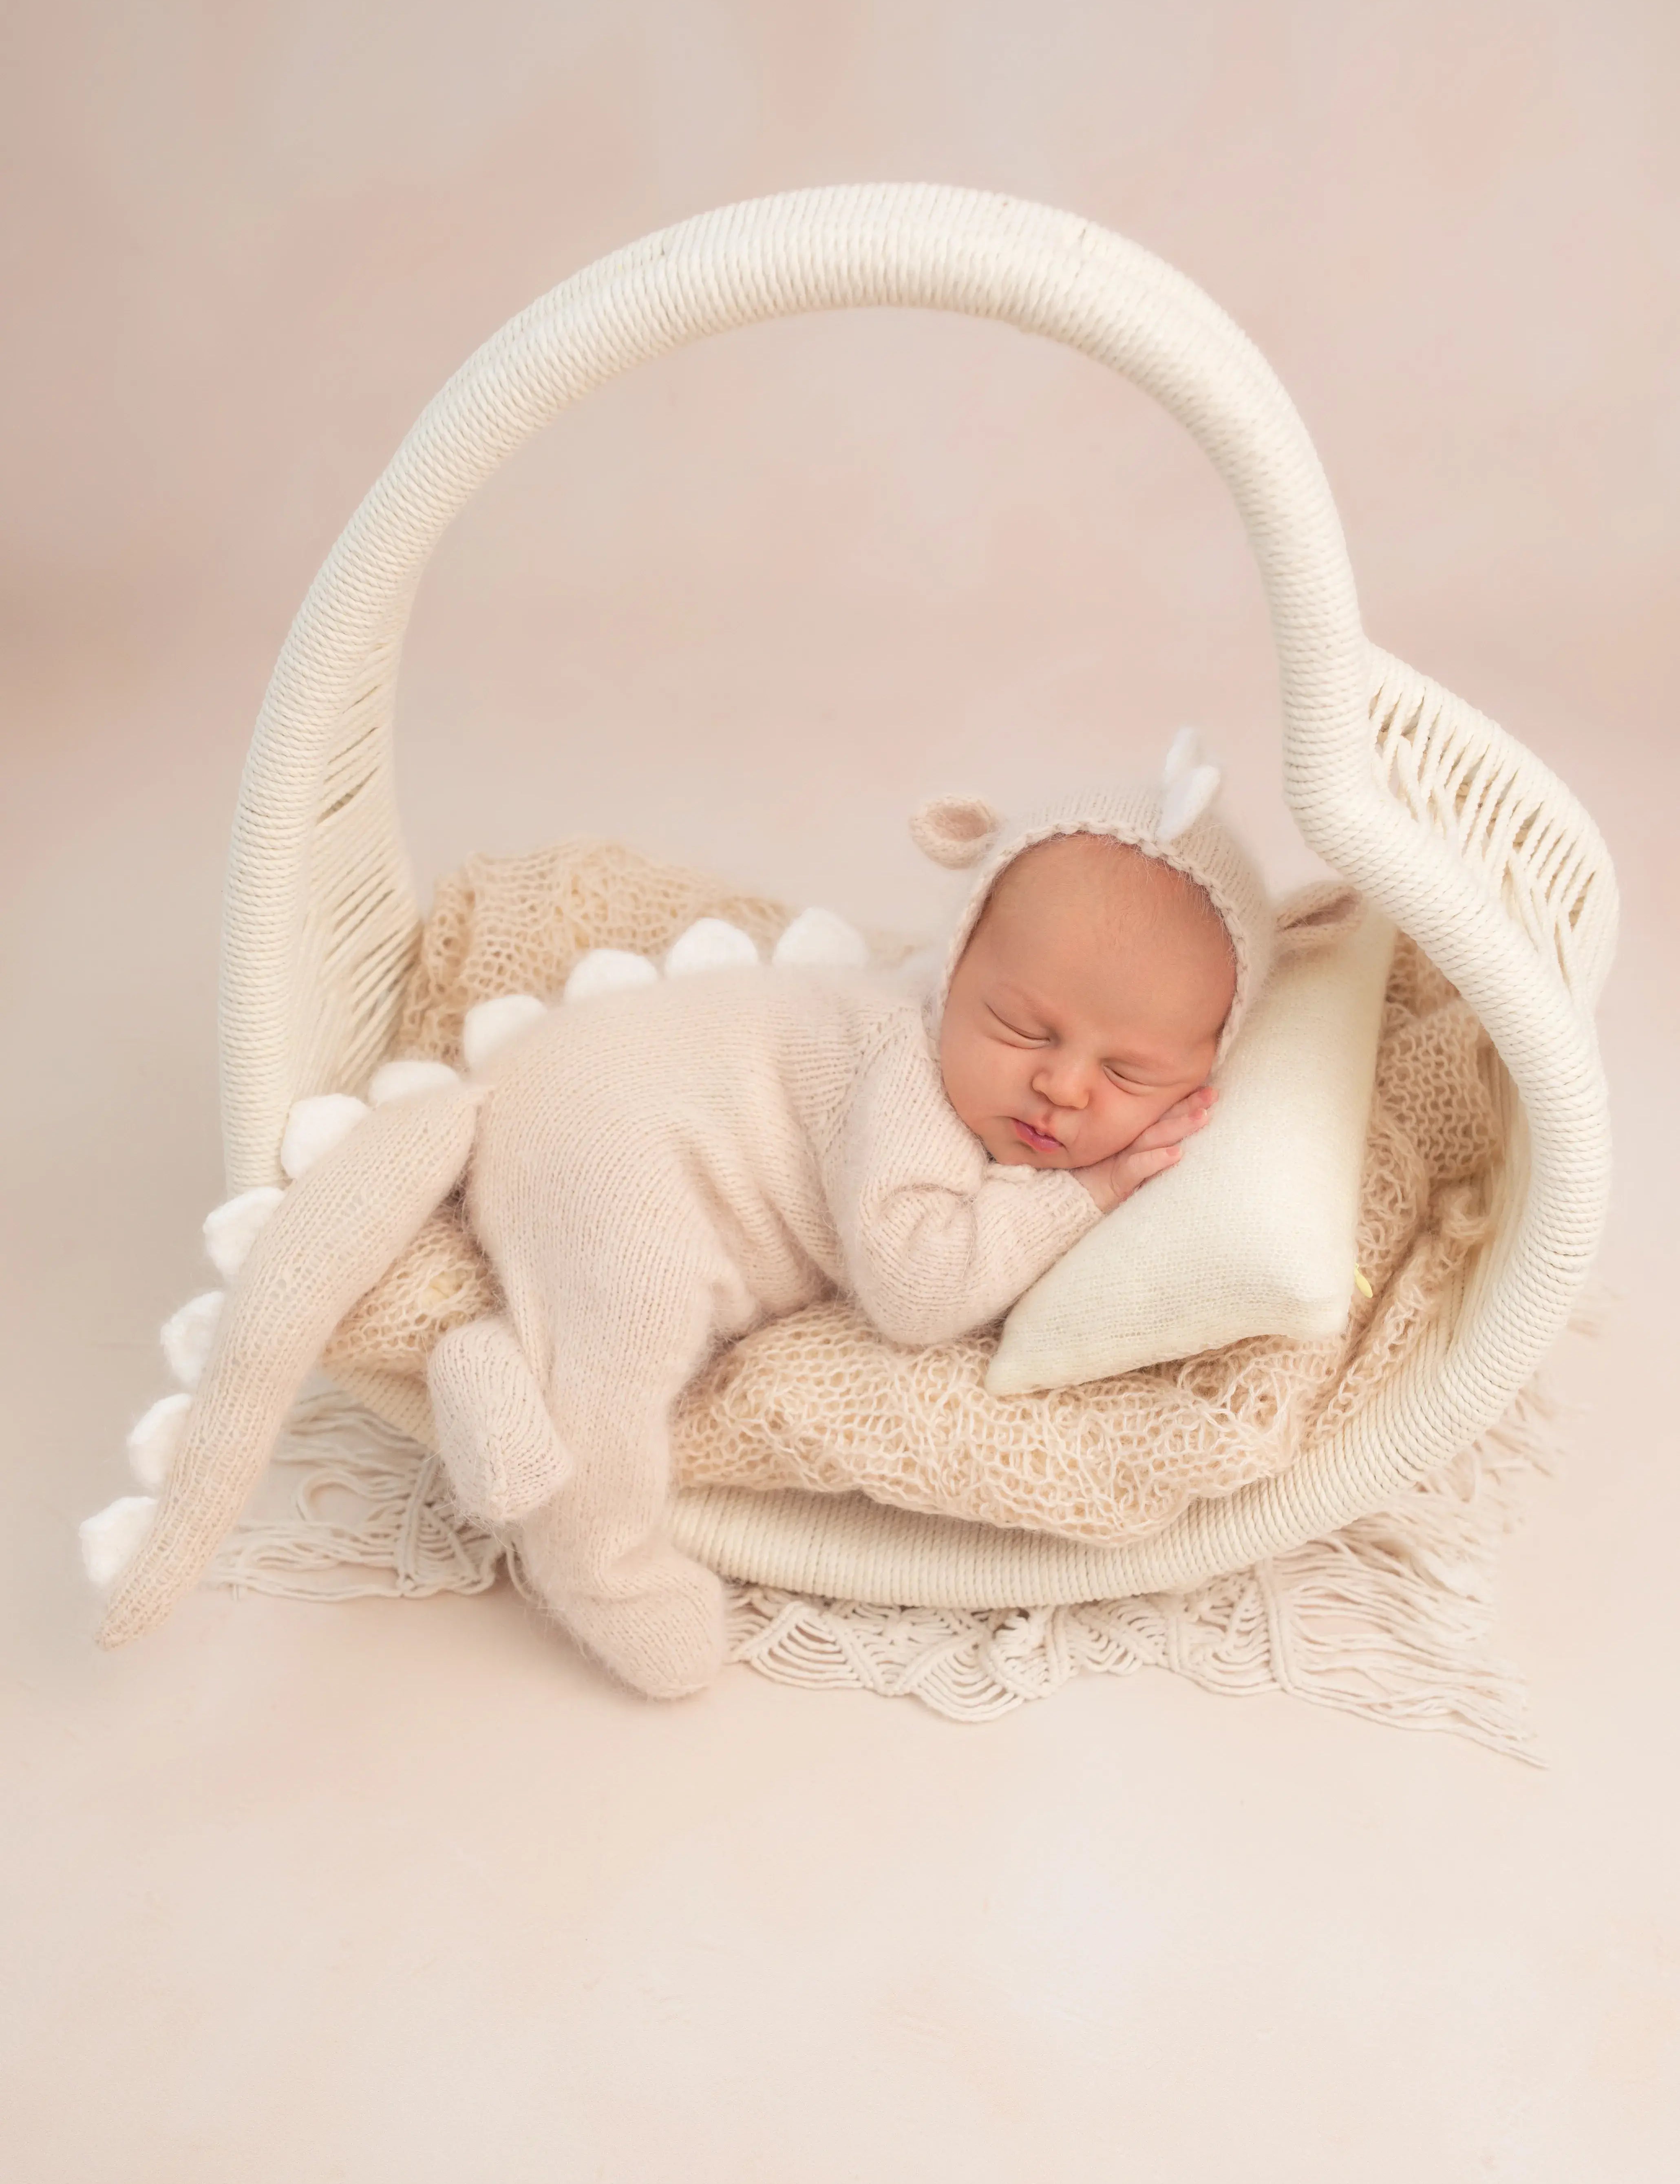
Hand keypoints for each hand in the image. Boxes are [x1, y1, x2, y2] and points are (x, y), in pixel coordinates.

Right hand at [1071, 1085, 1217, 1212]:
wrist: (1062, 1202)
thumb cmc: (1088, 1179)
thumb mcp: (1117, 1159)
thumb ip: (1140, 1147)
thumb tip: (1173, 1140)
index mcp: (1128, 1135)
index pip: (1157, 1114)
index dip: (1180, 1100)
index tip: (1206, 1086)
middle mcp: (1126, 1142)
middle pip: (1160, 1120)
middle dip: (1187, 1106)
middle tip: (1212, 1094)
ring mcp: (1120, 1158)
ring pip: (1153, 1138)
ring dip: (1178, 1126)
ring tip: (1203, 1116)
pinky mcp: (1115, 1180)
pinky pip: (1137, 1168)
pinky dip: (1155, 1161)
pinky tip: (1175, 1154)